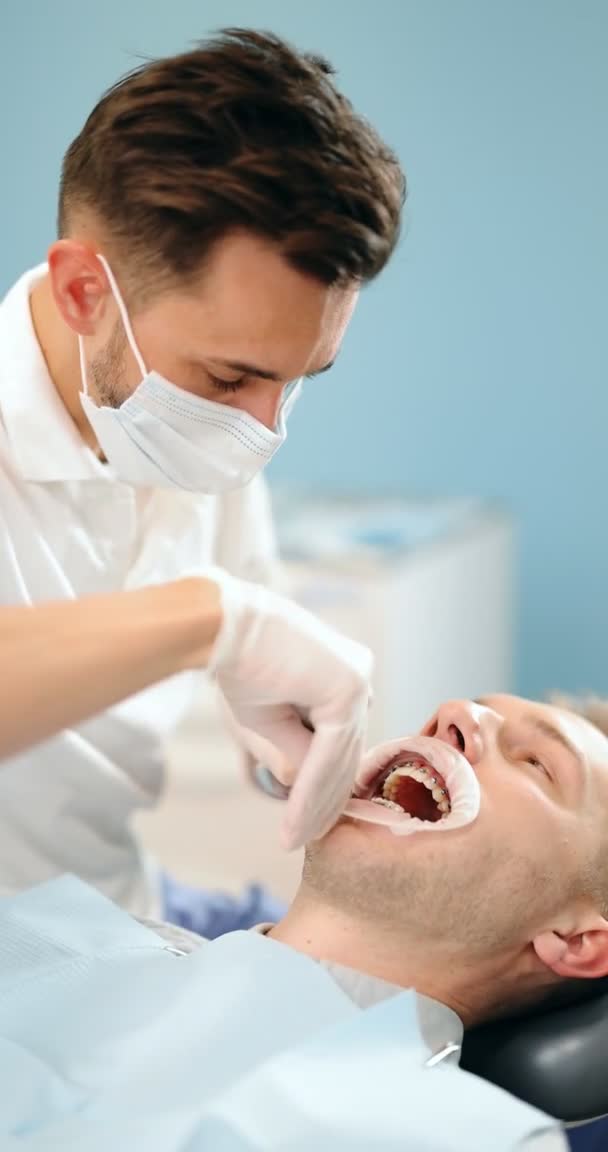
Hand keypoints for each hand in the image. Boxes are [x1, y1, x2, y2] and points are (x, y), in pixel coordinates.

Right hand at [207, 568, 371, 849]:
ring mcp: (359, 679)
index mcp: (346, 677)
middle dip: (323, 802)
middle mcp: (360, 676)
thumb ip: (299, 754)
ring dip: (314, 804)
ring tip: (294, 840)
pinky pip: (329, 754)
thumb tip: (312, 791)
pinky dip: (309, 791)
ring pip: (337, 759)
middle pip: (344, 754)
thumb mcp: (271, 722)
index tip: (311, 822)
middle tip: (304, 839)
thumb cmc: (240, 668)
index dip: (326, 786)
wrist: (223, 628)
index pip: (341, 742)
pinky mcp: (349, 687)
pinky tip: (295, 822)